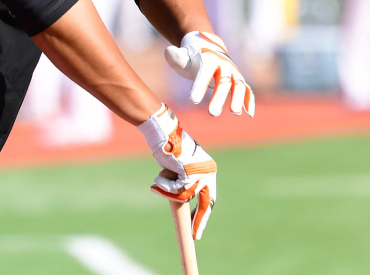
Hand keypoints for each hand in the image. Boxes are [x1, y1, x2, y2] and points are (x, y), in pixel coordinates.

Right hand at [138, 105, 218, 239]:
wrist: (164, 132)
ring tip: (159, 182)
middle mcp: (209, 171)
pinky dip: (164, 187)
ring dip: (169, 192)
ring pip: (184, 196)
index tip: (198, 230)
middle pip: (206, 203)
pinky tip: (158, 177)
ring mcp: (200, 171)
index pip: (210, 198)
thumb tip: (184, 204)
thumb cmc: (170, 150)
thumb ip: (185, 184)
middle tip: (195, 236)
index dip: (203, 215)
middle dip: (199, 221)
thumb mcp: (181, 169)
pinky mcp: (189, 171)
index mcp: (209, 170)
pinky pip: (175, 189)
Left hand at [164, 31, 254, 115]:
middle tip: (212, 113)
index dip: (200, 86)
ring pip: (239, 85)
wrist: (209, 49)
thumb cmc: (192, 57)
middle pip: (224, 81)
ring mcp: (233, 73)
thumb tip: (169, 52)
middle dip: (219, 97)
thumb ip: (175, 56)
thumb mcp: (182, 56)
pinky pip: (247, 90)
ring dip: (238, 98)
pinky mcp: (239, 81)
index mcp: (209, 59)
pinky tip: (249, 114)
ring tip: (234, 112)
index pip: (205, 73)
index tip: (193, 100)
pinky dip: (249, 100)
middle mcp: (224, 65)